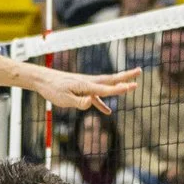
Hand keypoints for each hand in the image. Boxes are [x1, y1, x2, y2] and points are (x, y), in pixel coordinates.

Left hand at [25, 63, 140, 112]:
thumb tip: (91, 103)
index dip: (119, 89)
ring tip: (132, 84)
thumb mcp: (64, 99)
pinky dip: (102, 102)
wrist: (43, 80)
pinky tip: (107, 112)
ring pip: (106, 85)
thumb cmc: (53, 89)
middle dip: (126, 77)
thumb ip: (79, 102)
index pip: (106, 89)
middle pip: (111, 80)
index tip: (132, 86)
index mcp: (86, 86)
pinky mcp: (82, 89)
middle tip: (140, 71)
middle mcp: (89, 83)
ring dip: (119, 84)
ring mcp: (87, 85)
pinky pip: (96, 96)